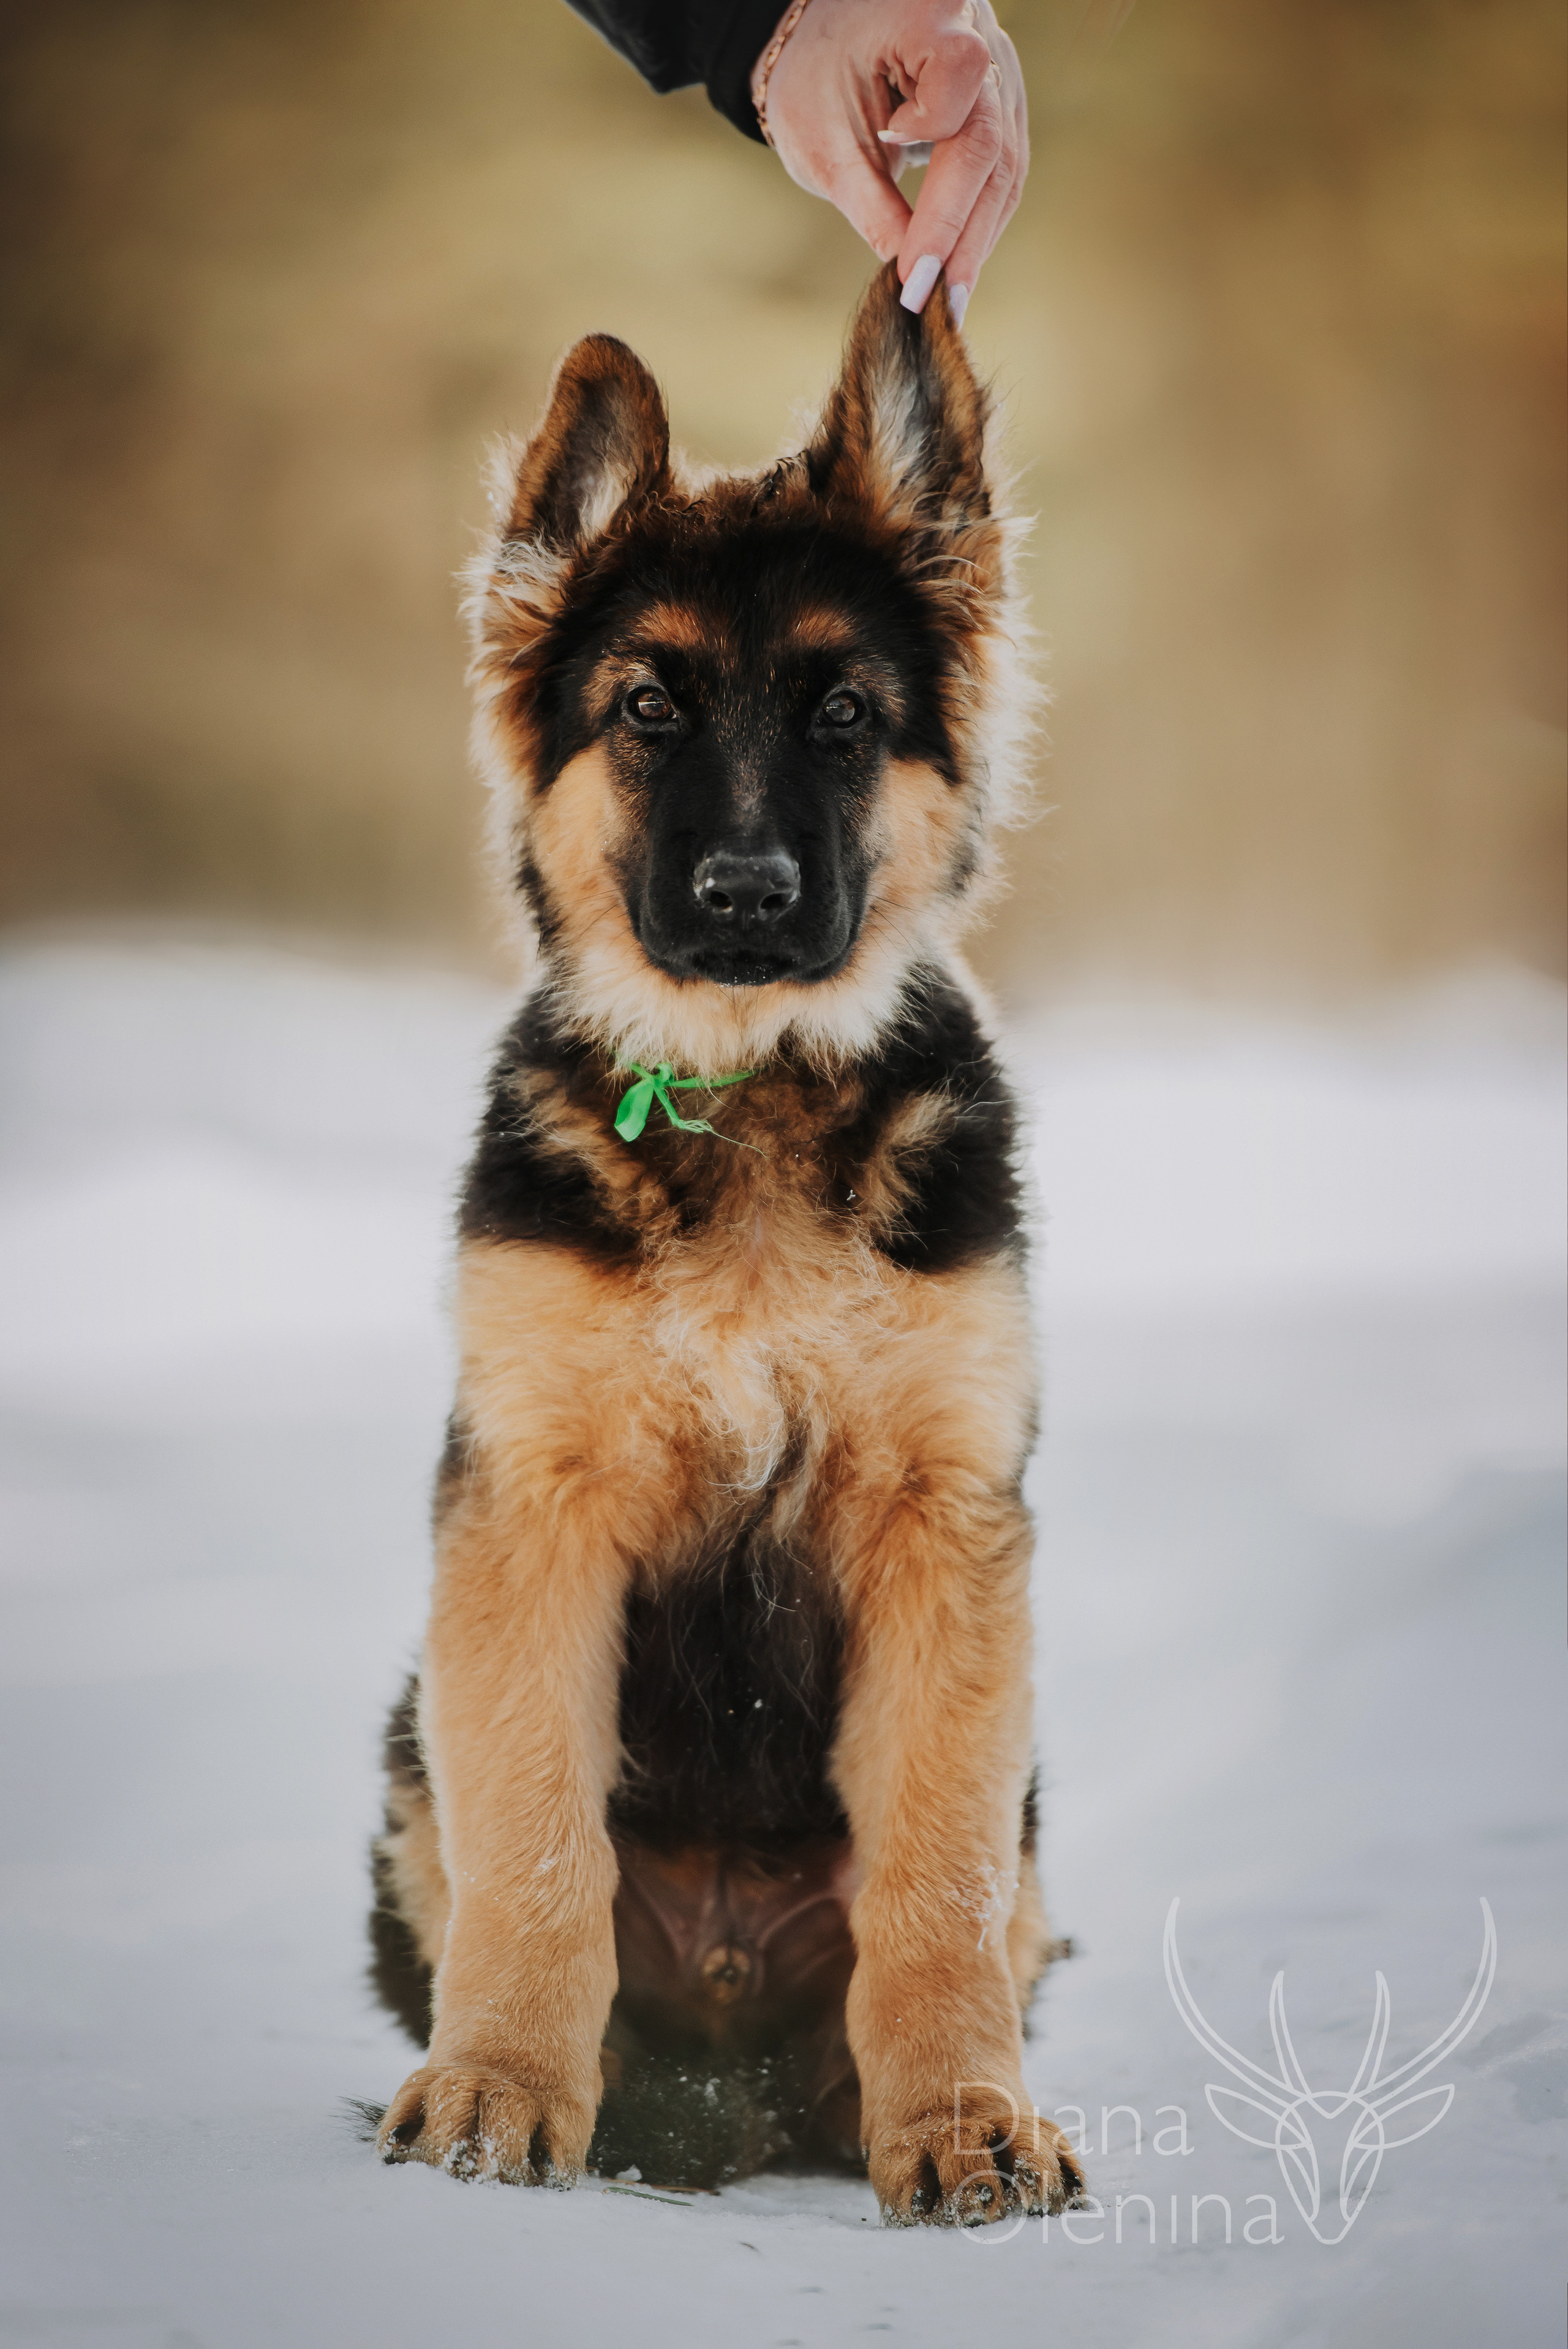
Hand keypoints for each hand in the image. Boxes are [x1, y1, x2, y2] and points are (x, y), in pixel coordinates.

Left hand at [757, 0, 1027, 324]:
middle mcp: (978, 32)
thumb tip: (913, 277)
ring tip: (953, 297)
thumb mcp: (825, 143)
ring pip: (1006, 161)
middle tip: (944, 303)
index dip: (940, 197)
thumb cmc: (811, 74)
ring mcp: (996, 64)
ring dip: (979, 234)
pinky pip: (1002, 163)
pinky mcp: (997, 95)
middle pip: (991, 145)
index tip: (908, 263)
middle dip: (964, 233)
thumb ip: (872, 207)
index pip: (958, 111)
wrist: (815, 33)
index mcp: (930, 18)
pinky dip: (979, 215)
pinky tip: (959, 261)